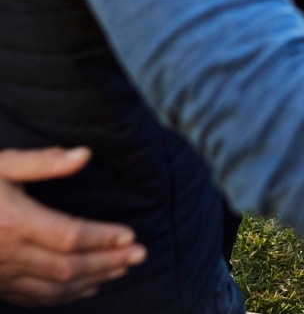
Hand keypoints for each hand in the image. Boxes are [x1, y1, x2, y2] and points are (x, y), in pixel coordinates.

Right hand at [0, 147, 145, 306]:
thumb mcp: (2, 165)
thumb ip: (45, 161)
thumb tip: (85, 154)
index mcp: (14, 222)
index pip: (70, 236)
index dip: (103, 238)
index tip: (131, 235)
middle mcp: (8, 253)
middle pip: (69, 266)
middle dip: (109, 262)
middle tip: (142, 255)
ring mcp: (1, 274)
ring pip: (55, 288)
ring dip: (94, 280)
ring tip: (123, 269)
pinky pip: (35, 298)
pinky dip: (67, 295)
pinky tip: (88, 287)